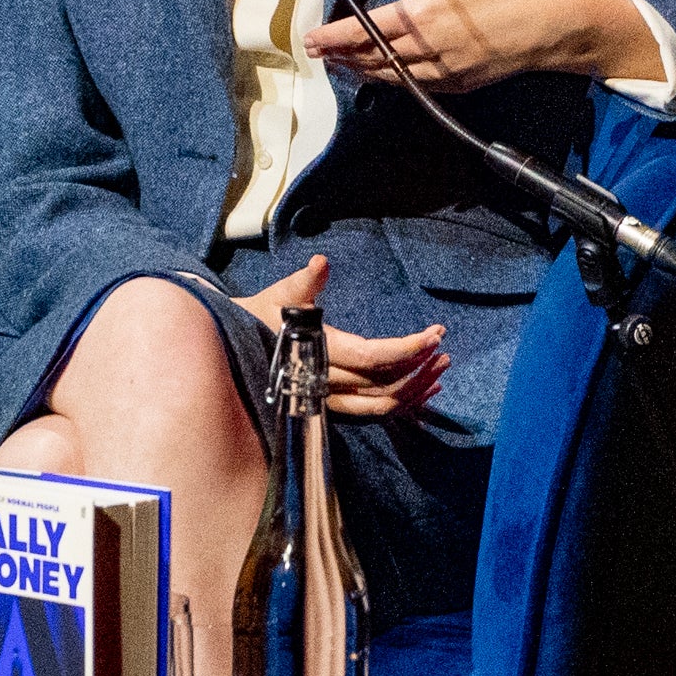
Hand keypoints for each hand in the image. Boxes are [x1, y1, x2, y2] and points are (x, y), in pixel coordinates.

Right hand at [227, 255, 450, 417]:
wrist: (233, 349)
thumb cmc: (259, 316)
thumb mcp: (277, 295)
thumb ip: (302, 282)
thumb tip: (321, 262)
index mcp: (316, 351)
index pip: (371, 357)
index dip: (407, 348)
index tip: (435, 333)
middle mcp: (324, 383)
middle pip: (384, 384)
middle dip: (419, 365)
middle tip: (442, 345)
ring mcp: (329, 401)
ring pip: (383, 405)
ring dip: (417, 387)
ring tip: (442, 366)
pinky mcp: (334, 409)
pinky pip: (375, 413)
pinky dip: (405, 403)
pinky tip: (426, 388)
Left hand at [305, 0, 660, 92]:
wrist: (553, 26)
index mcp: (428, 14)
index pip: (370, 29)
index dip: (337, 36)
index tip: (312, 38)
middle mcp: (431, 48)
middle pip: (374, 56)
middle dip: (342, 54)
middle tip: (315, 51)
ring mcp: (445, 70)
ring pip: (393, 75)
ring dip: (363, 70)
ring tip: (340, 64)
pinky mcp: (459, 83)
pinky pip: (416, 86)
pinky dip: (393, 80)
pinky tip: (382, 74)